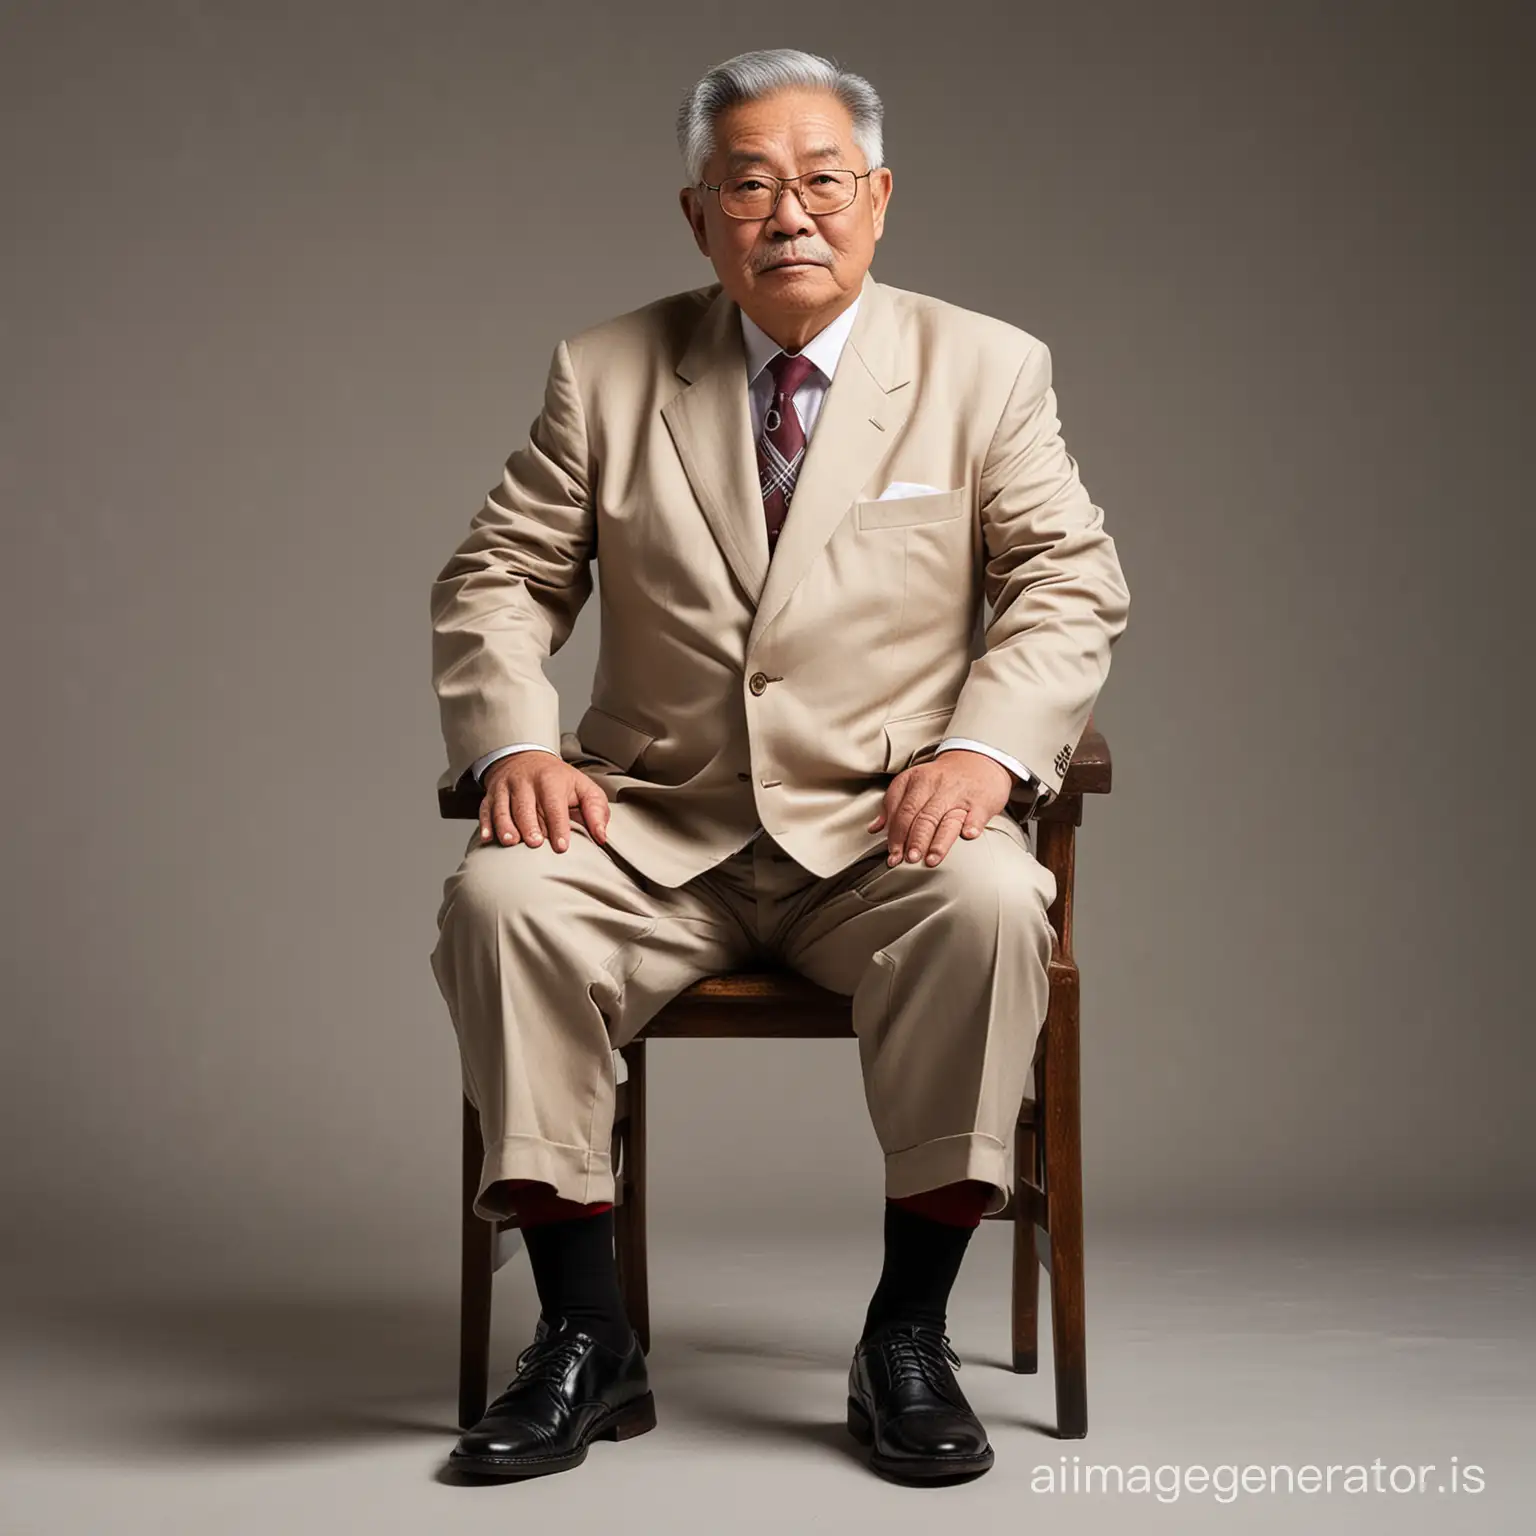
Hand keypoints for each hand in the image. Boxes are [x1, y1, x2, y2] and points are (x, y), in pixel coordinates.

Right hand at [478, 753, 609, 851]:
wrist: (525, 758)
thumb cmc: (558, 780)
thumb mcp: (583, 787)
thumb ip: (596, 811)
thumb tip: (602, 837)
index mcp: (551, 780)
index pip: (554, 804)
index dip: (558, 825)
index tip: (561, 846)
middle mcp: (525, 782)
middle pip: (525, 805)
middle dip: (530, 825)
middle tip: (535, 843)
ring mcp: (505, 788)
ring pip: (503, 808)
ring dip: (506, 825)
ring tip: (511, 842)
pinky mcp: (491, 795)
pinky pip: (485, 809)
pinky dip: (485, 824)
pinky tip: (487, 838)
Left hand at [866, 749, 1013, 867]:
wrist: (977, 760)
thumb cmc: (940, 778)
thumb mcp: (912, 782)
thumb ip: (892, 805)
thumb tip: (875, 829)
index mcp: (918, 781)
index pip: (903, 811)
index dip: (896, 835)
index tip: (893, 855)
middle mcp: (938, 787)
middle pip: (923, 817)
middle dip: (914, 841)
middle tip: (909, 860)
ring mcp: (961, 795)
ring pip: (948, 820)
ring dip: (938, 842)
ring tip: (930, 860)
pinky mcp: (981, 802)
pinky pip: (977, 814)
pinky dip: (972, 825)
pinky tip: (968, 835)